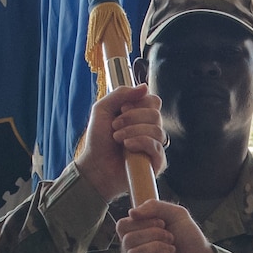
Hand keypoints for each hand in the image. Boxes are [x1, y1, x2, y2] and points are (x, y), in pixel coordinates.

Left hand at [77, 84, 163, 200]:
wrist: (95, 166)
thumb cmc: (98, 140)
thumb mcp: (102, 109)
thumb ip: (120, 94)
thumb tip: (144, 87)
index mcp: (141, 116)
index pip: (154, 101)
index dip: (139, 103)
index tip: (121, 109)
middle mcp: (150, 129)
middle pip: (156, 114)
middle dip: (132, 118)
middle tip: (115, 126)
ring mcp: (154, 146)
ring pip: (157, 130)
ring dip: (133, 131)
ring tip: (117, 139)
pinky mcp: (156, 162)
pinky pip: (157, 147)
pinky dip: (141, 143)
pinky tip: (127, 146)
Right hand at [117, 198, 215, 252]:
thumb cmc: (189, 240)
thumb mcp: (176, 214)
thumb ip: (154, 206)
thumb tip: (131, 213)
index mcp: (136, 235)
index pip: (122, 226)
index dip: (141, 221)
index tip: (162, 222)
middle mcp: (131, 252)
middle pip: (127, 238)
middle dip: (153, 234)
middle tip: (170, 238)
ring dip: (156, 247)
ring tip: (171, 250)